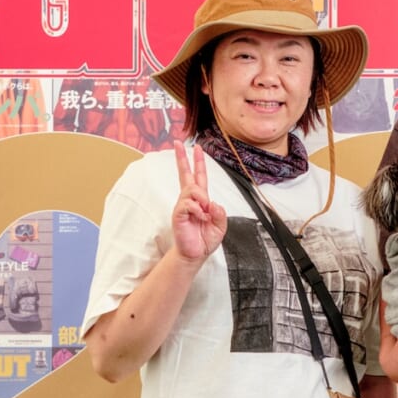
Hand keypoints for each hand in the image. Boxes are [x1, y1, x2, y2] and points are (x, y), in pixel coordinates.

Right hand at [171, 141, 227, 261]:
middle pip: (185, 175)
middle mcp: (190, 200)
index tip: (196, 148)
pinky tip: (201, 217)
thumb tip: (212, 203)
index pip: (199, 177)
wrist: (195, 254)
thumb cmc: (205, 240)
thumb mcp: (220, 226)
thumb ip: (220, 213)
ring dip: (201, 198)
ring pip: (192, 189)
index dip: (198, 163)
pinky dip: (197, 209)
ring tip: (205, 211)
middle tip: (177, 143)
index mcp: (201, 200)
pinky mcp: (179, 214)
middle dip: (182, 158)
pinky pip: (188, 204)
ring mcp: (183, 206)